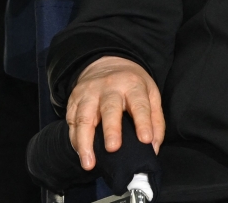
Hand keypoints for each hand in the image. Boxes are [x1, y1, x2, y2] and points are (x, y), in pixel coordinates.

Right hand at [66, 56, 164, 170]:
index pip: (139, 104)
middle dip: (111, 129)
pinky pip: (72, 122)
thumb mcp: (151, 94)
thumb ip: (155, 120)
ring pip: (84, 118)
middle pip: (109, 108)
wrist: (107, 64)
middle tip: (113, 149)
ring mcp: (89, 93)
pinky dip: (75, 140)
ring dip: (85, 142)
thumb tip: (153, 148)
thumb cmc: (131, 85)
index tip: (146, 140)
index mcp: (132, 85)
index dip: (143, 123)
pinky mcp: (74, 100)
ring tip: (89, 163)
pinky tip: (81, 153)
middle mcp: (110, 87)